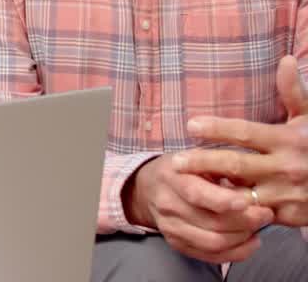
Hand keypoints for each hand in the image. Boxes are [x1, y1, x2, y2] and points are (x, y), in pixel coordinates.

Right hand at [123, 153, 272, 262]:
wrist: (146, 187)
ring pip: (214, 243)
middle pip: (212, 223)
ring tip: (258, 227)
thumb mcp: (197, 157)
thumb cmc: (180, 169)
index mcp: (172, 177)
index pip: (198, 194)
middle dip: (246, 221)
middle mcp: (167, 204)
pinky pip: (210, 256)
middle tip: (266, 213)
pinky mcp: (176, 244)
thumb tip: (254, 183)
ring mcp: (170, 227)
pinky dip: (236, 252)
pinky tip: (249, 241)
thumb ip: (222, 167)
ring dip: (243, 238)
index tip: (249, 201)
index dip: (225, 201)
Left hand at [176, 55, 307, 226]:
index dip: (216, 128)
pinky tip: (208, 203)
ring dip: (212, 189)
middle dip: (202, 163)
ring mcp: (285, 194)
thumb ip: (294, 93)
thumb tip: (286, 59)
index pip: (245, 132)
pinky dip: (230, 208)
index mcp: (288, 140)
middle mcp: (285, 167)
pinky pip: (251, 213)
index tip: (191, 125)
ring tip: (184, 184)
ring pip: (240, 193)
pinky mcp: (287, 216)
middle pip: (234, 164)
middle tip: (175, 161)